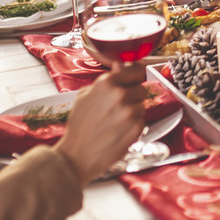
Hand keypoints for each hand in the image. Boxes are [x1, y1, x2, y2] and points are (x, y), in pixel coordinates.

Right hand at [55, 64, 147, 184]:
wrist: (78, 155)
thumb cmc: (79, 126)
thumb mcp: (85, 96)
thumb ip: (106, 80)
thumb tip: (120, 64)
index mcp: (107, 83)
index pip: (136, 70)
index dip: (136, 76)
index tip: (135, 79)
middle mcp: (121, 95)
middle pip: (141, 89)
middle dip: (133, 97)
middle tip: (118, 108)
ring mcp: (130, 112)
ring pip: (142, 105)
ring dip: (133, 112)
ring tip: (116, 121)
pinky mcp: (137, 128)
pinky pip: (142, 121)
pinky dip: (134, 126)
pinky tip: (119, 131)